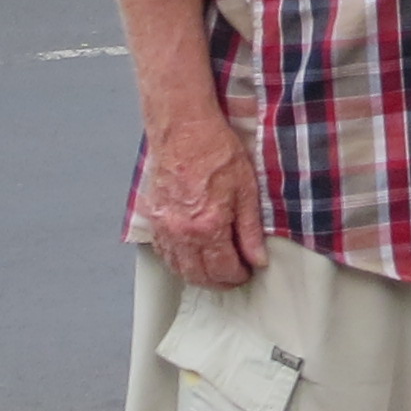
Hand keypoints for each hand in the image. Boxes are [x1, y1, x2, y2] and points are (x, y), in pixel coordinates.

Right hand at [134, 104, 268, 287]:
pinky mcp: (153, 218)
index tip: (248, 271)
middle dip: (219, 281)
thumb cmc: (217, 152)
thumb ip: (250, 229)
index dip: (238, 276)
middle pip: (198, 276)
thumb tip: (257, 258)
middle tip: (233, 276)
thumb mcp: (246, 189)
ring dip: (197, 276)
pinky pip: (163, 252)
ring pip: (178, 268)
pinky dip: (177, 261)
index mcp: (208, 227)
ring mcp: (164, 227)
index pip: (223, 269)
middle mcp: (182, 233)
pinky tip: (190, 257)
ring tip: (215, 270)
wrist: (184, 129)